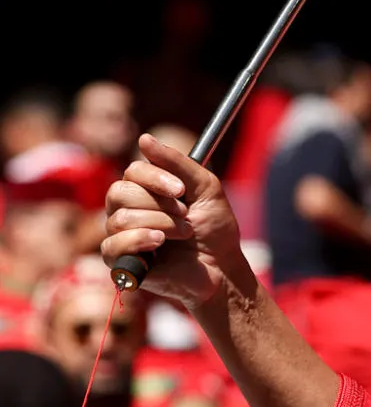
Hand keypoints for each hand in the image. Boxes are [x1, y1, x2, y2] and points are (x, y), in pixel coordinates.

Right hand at [102, 134, 249, 312]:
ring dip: (162, 225)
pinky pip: (112, 245)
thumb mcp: (205, 189)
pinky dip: (139, 242)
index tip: (182, 190)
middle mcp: (126, 209)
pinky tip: (159, 245)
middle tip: (186, 216)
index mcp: (144, 191)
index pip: (132, 172)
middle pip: (120, 192)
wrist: (222, 267)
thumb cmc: (214, 228)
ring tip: (184, 235)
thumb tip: (144, 138)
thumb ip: (178, 163)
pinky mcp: (118, 260)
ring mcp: (120, 234)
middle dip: (161, 206)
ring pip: (121, 218)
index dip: (155, 178)